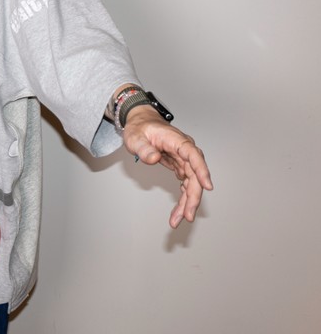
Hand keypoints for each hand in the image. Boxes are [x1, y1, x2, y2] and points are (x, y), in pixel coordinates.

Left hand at [122, 106, 212, 227]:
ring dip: (187, 202)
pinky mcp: (180, 166)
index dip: (202, 171)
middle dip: (193, 197)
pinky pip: (185, 184)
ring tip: (178, 220)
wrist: (141, 124)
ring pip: (191, 183)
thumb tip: (154, 158)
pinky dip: (183, 198)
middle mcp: (185, 151)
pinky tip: (179, 211)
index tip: (207, 186)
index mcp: (177, 141)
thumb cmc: (140, 128)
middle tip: (187, 216)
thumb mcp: (135, 137)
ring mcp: (184, 160)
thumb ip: (144, 148)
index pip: (194, 155)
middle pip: (195, 175)